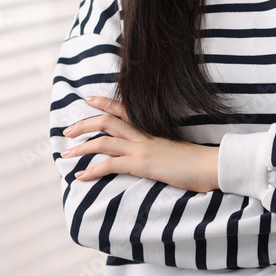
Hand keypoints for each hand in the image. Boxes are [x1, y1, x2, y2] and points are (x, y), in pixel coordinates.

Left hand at [61, 95, 219, 192]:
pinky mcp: (143, 164)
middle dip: (83, 124)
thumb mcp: (172, 148)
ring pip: (104, 141)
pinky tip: (81, 177)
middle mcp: (143, 135)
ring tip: (66, 155)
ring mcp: (142, 149)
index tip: (88, 98)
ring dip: (81, 148)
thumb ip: (157, 147)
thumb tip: (149, 153)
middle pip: (107, 122)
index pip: (123, 110)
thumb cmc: (194, 161)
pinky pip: (111, 165)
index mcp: (150, 130)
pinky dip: (93, 170)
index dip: (104, 102)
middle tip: (66, 132)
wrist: (210, 165)